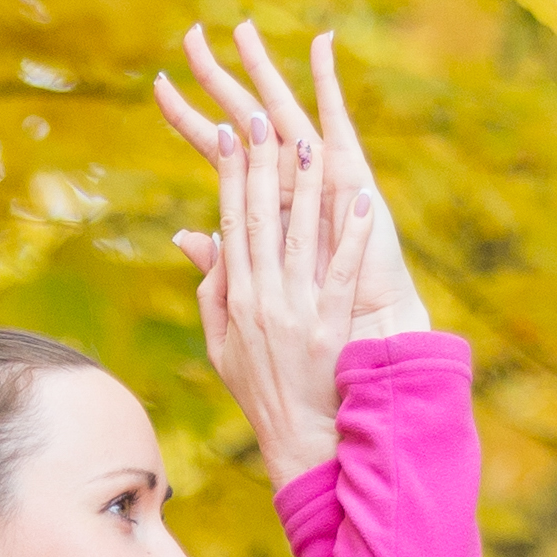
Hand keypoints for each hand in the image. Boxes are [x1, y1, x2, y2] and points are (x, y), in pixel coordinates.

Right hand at [153, 24, 428, 480]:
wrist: (298, 440)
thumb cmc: (261, 391)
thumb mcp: (222, 344)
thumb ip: (210, 290)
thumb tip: (195, 238)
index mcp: (236, 298)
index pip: (230, 224)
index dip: (230, 176)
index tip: (228, 133)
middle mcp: (262, 299)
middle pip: (261, 220)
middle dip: (261, 165)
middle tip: (261, 116)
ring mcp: (297, 312)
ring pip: (301, 237)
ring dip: (307, 188)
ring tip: (312, 141)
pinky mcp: (331, 327)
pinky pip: (342, 271)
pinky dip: (350, 235)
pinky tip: (360, 200)